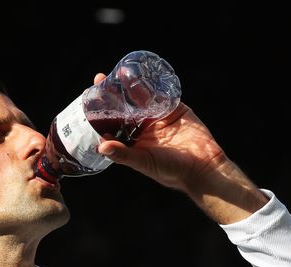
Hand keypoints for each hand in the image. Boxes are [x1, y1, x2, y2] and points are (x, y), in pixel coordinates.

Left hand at [92, 73, 225, 192]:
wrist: (203, 165)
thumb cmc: (171, 170)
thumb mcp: (144, 162)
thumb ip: (123, 154)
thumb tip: (100, 147)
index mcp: (133, 141)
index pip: (113, 124)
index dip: (101, 113)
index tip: (88, 101)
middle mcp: (143, 128)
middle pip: (124, 107)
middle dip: (112, 94)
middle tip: (99, 79)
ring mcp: (159, 117)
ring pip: (141, 98)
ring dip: (130, 85)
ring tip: (118, 72)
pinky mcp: (174, 108)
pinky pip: (161, 93)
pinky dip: (152, 84)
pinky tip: (142, 73)